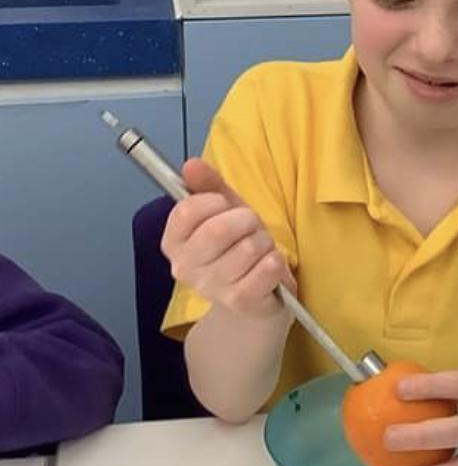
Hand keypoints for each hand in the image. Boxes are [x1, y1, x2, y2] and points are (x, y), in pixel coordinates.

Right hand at [160, 158, 295, 320]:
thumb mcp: (225, 209)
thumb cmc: (237, 246)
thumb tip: (191, 164)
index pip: (186, 210)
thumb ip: (208, 185)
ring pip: (249, 247)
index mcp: (173, 242)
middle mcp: (185, 268)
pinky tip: (268, 268)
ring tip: (259, 250)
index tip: (225, 206)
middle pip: (217, 229)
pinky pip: (268, 267)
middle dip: (245, 221)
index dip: (214, 202)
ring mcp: (211, 288)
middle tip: (250, 228)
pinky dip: (276, 262)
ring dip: (264, 242)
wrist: (255, 296)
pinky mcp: (240, 301)